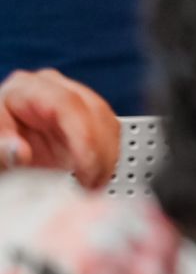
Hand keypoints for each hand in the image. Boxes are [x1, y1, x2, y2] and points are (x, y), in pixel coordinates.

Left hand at [0, 70, 118, 189]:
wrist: (0, 154)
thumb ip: (0, 150)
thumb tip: (18, 151)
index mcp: (25, 89)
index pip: (67, 104)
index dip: (83, 135)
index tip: (86, 167)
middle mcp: (52, 89)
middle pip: (94, 111)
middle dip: (100, 150)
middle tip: (93, 183)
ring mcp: (71, 102)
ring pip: (106, 121)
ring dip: (107, 156)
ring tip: (94, 185)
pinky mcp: (83, 119)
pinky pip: (107, 133)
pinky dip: (106, 157)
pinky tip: (96, 177)